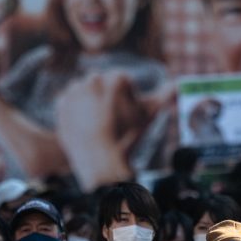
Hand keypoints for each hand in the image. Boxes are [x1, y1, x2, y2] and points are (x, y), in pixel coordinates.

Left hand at [55, 72, 172, 189]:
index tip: (123, 117)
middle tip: (110, 122)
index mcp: (117, 77)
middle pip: (102, 85)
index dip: (125, 101)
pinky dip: (75, 112)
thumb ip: (167, 94)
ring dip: (89, 104)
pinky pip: (69, 103)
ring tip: (97, 124)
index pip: (122, 82)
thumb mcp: (150, 114)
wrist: (101, 163)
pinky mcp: (60, 103)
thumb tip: (180, 84)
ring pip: (85, 92)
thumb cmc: (128, 137)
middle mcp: (93, 78)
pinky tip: (84, 125)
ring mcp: (74, 90)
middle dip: (106, 100)